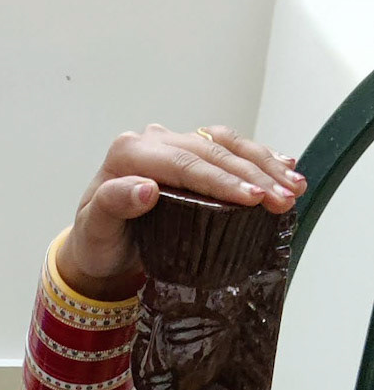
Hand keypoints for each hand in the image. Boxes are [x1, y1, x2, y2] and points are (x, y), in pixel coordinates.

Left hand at [58, 123, 306, 293]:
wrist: (101, 248)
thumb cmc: (98, 241)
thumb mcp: (95, 229)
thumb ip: (113, 205)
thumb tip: (145, 188)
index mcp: (130, 153)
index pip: (185, 163)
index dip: (222, 180)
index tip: (254, 198)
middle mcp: (154, 141)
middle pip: (212, 151)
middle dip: (254, 174)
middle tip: (284, 198)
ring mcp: (175, 145)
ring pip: (227, 144)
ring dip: (264, 163)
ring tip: (294, 186)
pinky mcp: (191, 155)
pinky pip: (229, 148)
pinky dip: (259, 157)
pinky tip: (285, 167)